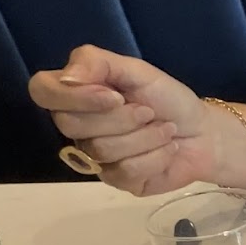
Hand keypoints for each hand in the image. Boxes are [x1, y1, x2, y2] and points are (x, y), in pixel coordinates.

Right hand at [27, 46, 218, 195]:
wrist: (203, 133)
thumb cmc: (167, 99)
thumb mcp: (136, 70)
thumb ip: (97, 63)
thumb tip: (65, 78)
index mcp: (76, 93)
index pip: (42, 91)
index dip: (74, 97)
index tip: (113, 95)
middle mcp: (78, 127)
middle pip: (72, 125)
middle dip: (121, 118)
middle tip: (149, 112)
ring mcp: (94, 157)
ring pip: (101, 150)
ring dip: (144, 137)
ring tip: (164, 130)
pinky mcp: (117, 181)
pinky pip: (124, 171)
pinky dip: (154, 157)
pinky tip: (167, 150)